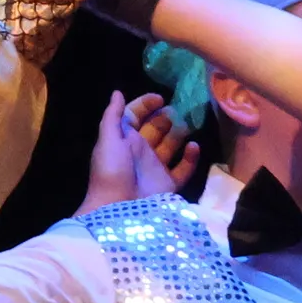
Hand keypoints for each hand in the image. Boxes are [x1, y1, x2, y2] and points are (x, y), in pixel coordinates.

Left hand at [78, 90, 199, 210]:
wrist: (117, 209)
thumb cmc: (111, 171)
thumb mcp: (107, 139)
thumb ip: (113, 115)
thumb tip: (117, 93)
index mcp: (123, 139)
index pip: (134, 115)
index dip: (145, 105)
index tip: (161, 98)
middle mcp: (140, 151)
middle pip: (155, 128)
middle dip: (166, 117)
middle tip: (180, 109)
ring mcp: (155, 167)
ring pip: (170, 145)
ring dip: (179, 133)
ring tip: (189, 124)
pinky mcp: (167, 184)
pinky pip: (182, 168)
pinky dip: (190, 158)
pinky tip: (193, 146)